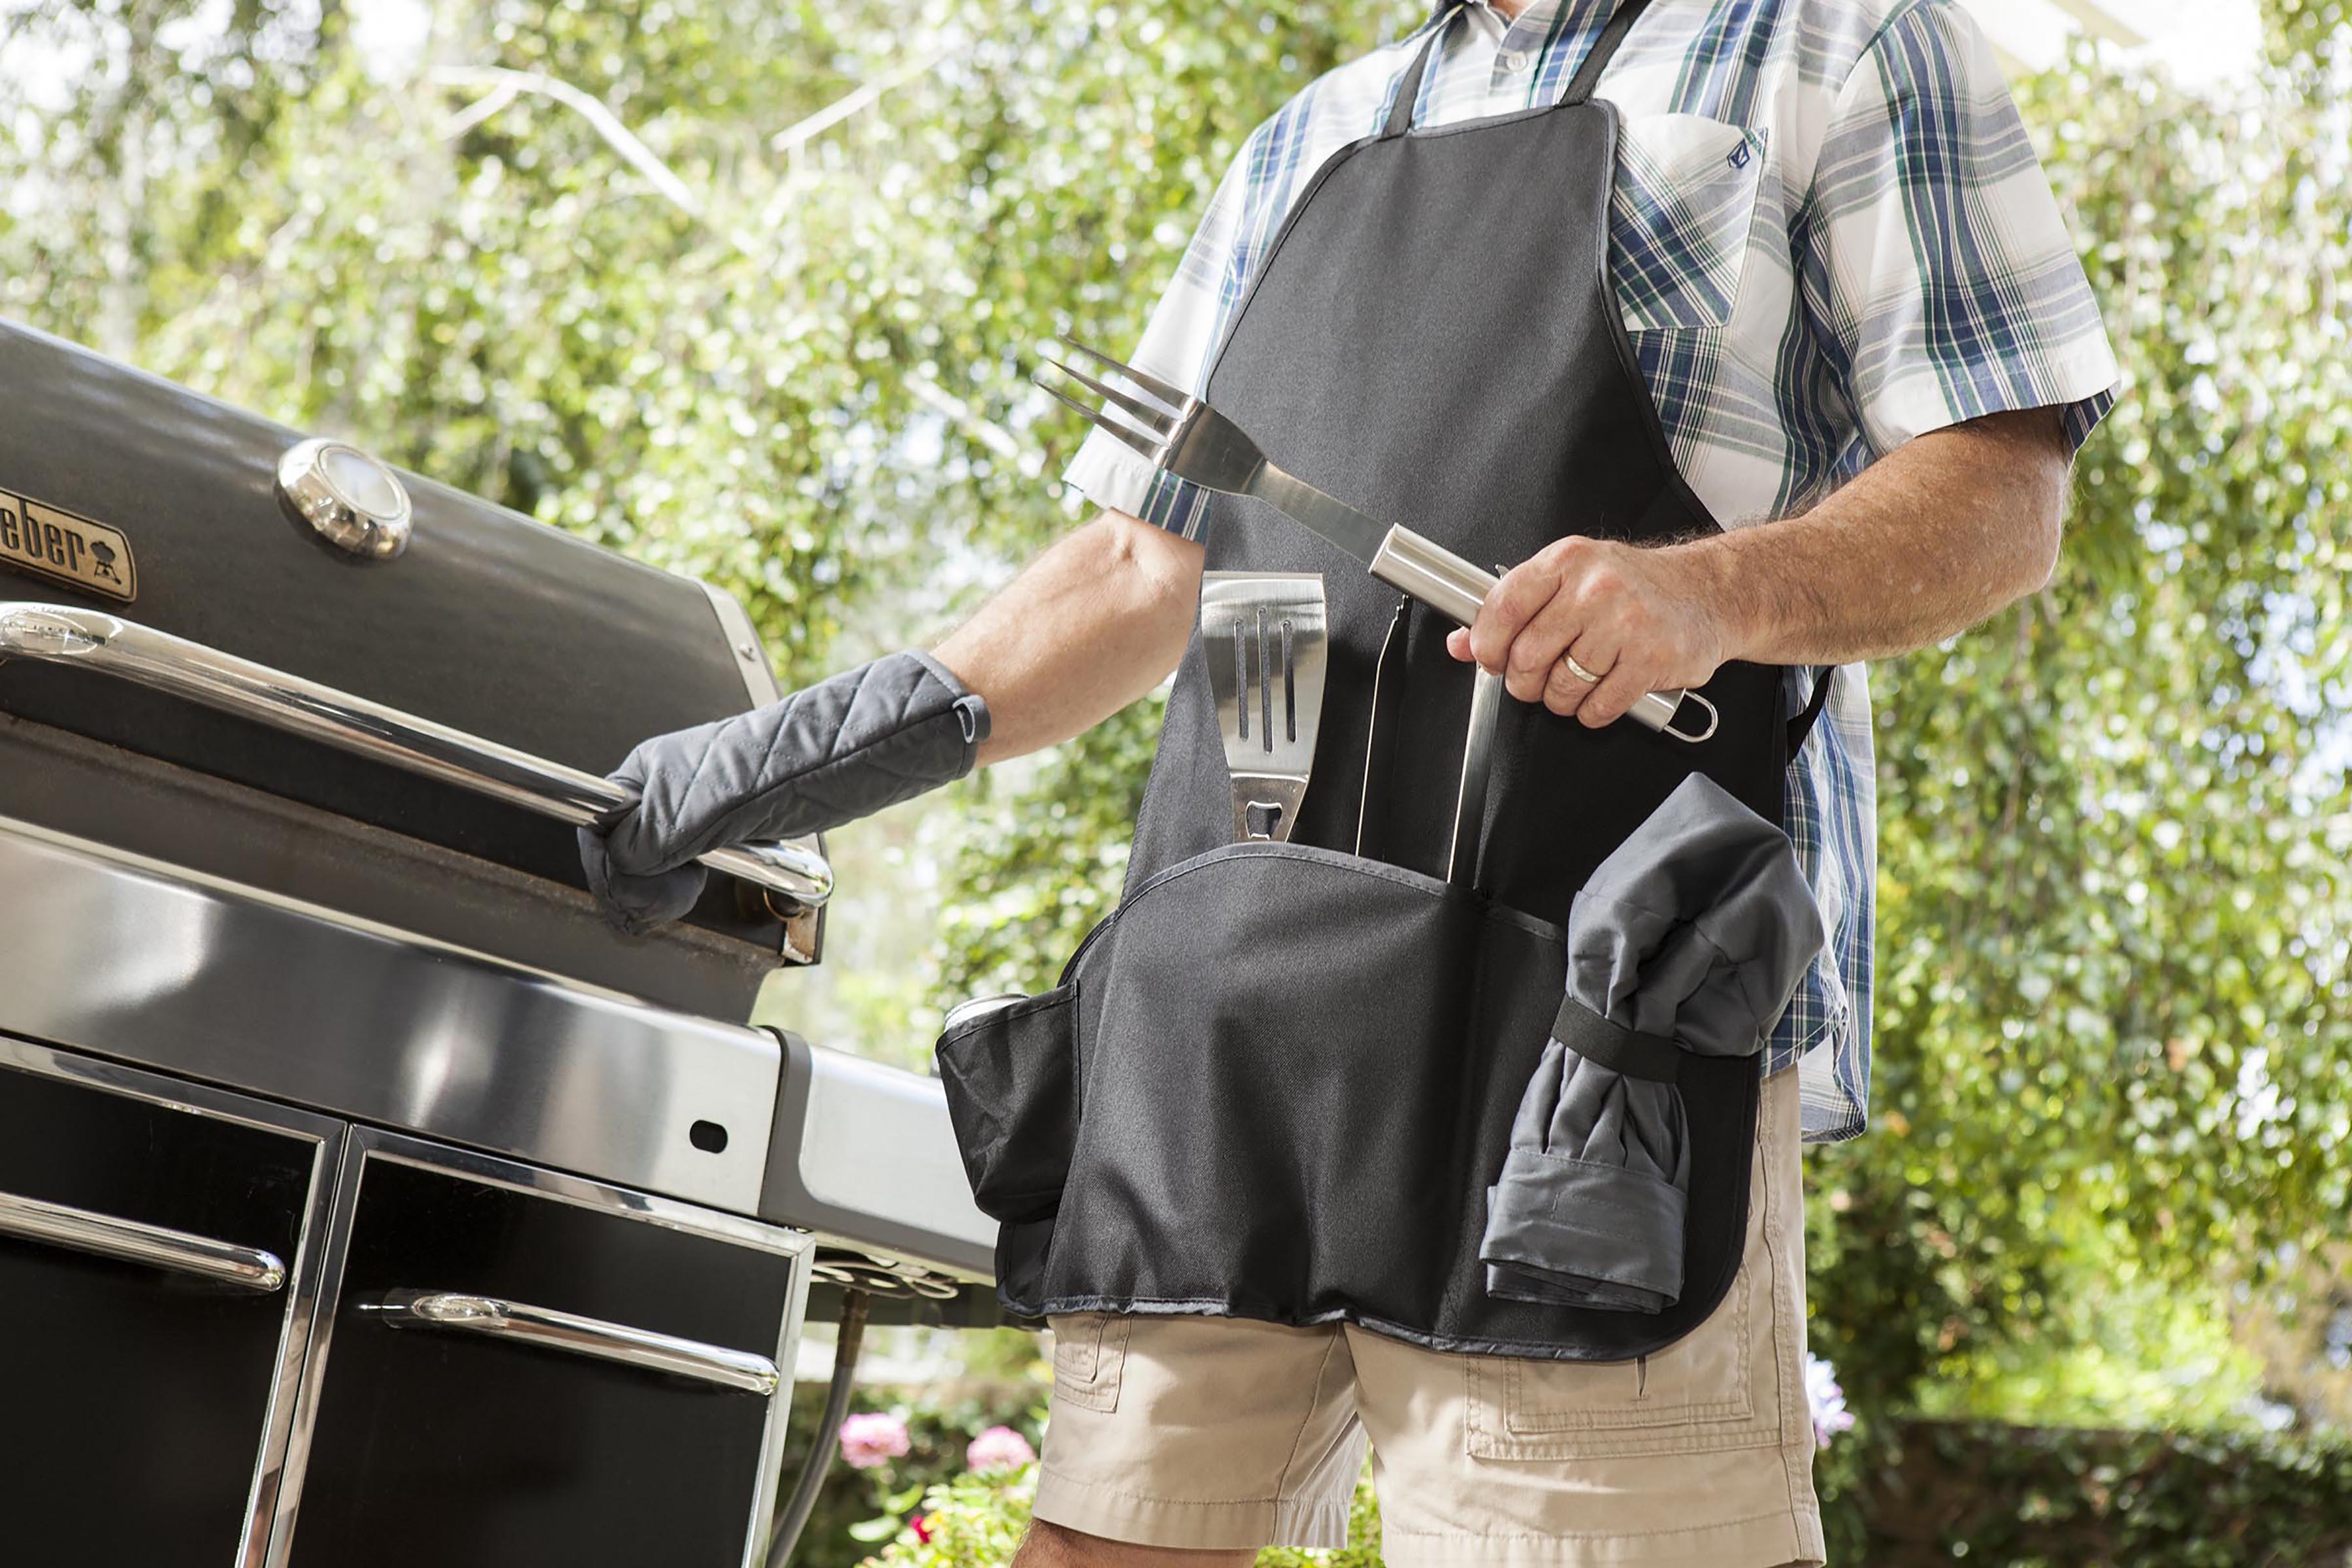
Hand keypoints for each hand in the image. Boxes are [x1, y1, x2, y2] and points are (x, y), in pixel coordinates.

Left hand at [1444, 536, 1739, 727]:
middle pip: (1527, 656)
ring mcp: (1627, 625)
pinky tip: (1602, 692)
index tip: (1490, 657)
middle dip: (1524, 681)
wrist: (1707, 592)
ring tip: (1576, 682)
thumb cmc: (1633, 587)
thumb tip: (1461, 642)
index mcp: (1568, 561)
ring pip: (1561, 688)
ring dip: (1560, 699)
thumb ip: (1514, 608)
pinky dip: (1591, 711)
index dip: (1487, 644)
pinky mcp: (1652, 661)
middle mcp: (1597, 589)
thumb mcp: (1569, 579)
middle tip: (1535, 678)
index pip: (1504, 607)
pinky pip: (1597, 707)